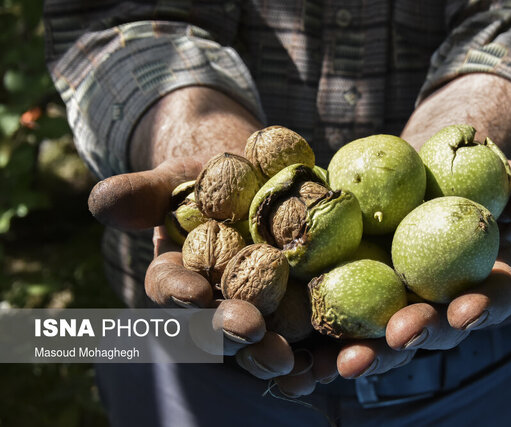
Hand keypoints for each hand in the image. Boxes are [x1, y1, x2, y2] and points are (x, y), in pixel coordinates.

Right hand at [89, 157, 335, 387]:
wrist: (258, 180)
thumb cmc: (208, 181)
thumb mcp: (176, 179)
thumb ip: (142, 193)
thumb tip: (101, 200)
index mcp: (180, 276)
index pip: (170, 288)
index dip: (179, 292)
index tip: (194, 292)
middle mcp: (216, 304)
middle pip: (218, 326)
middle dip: (231, 331)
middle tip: (249, 331)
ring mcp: (259, 312)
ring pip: (261, 343)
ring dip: (273, 355)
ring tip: (290, 360)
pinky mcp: (301, 311)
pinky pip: (309, 339)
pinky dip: (320, 353)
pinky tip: (334, 361)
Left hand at [326, 161, 510, 380]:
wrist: (405, 171)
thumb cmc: (458, 175)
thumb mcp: (495, 177)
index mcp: (475, 282)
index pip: (487, 301)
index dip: (481, 307)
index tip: (469, 307)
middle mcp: (435, 304)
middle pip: (430, 329)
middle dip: (418, 335)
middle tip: (403, 334)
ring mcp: (389, 306)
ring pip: (381, 337)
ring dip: (368, 353)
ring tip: (348, 362)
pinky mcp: (346, 298)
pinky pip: (335, 326)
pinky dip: (322, 345)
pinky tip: (305, 357)